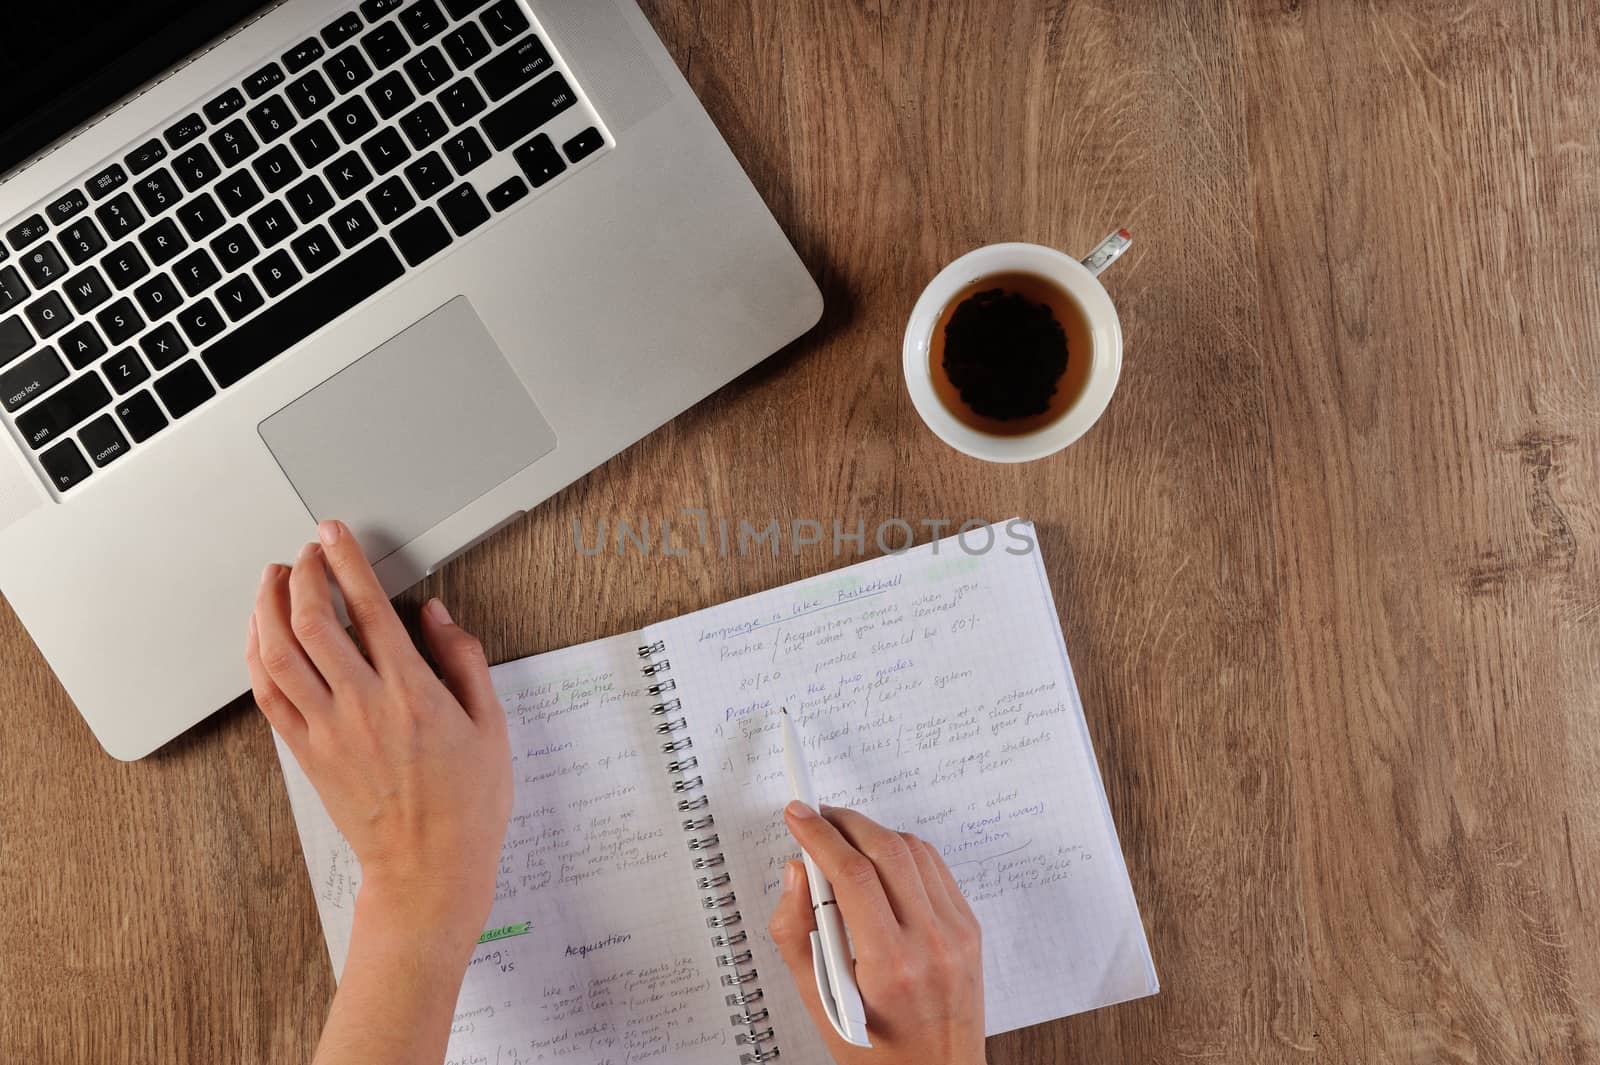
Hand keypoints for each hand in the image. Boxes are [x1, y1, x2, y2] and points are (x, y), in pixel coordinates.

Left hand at [246, 519, 512, 945]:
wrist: (429, 869)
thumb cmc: (468, 803)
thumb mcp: (491, 725)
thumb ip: (464, 661)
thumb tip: (436, 614)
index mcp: (412, 693)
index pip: (370, 608)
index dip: (348, 561)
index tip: (337, 534)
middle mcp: (362, 706)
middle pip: (313, 621)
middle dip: (305, 573)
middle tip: (308, 550)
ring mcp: (328, 731)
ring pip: (278, 653)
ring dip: (270, 607)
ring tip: (276, 579)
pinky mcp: (307, 754)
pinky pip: (268, 695)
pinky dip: (257, 655)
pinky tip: (262, 635)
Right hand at [769, 802, 986, 1064]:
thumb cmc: (875, 1052)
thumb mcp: (820, 1004)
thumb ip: (796, 934)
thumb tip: (797, 872)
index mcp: (891, 967)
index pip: (853, 876)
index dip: (820, 836)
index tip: (798, 815)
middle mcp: (933, 944)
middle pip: (886, 851)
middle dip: (845, 823)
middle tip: (815, 818)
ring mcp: (958, 934)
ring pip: (914, 851)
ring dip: (873, 832)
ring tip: (842, 837)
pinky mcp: (970, 929)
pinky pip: (936, 869)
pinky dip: (903, 851)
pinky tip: (879, 858)